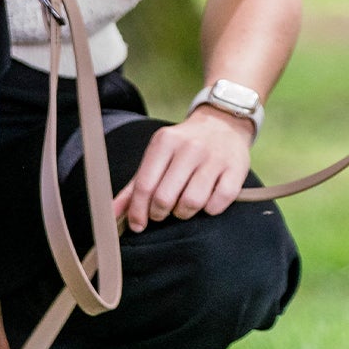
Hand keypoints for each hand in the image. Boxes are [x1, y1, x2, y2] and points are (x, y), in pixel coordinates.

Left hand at [117, 105, 253, 230]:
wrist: (224, 123)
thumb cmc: (185, 146)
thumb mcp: (158, 156)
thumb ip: (135, 186)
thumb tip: (112, 214)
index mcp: (165, 142)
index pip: (145, 185)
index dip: (138, 211)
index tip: (138, 225)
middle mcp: (190, 148)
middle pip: (165, 198)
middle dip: (160, 213)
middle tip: (162, 213)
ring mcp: (214, 158)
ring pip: (192, 203)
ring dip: (184, 212)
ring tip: (184, 205)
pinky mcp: (236, 169)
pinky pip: (218, 203)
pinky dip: (210, 210)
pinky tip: (207, 201)